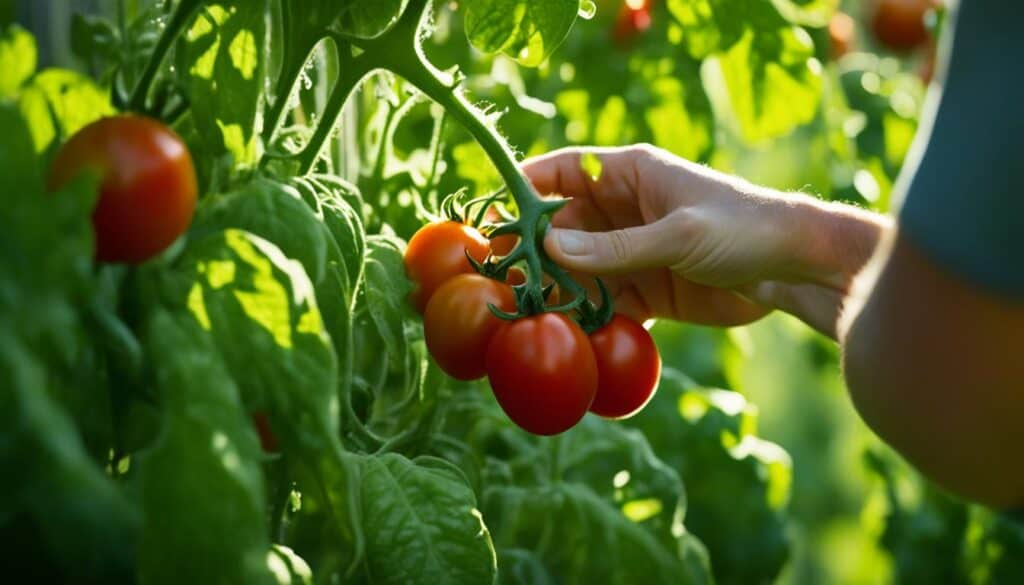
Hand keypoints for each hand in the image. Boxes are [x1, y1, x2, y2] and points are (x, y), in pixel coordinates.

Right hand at [523, 145, 889, 334]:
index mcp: (631, 175)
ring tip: (525, 311)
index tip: (492, 212)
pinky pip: (605, 301)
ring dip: (557, 288)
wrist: (795, 270)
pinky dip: (587, 317)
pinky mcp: (648, 290)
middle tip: (501, 277)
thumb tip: (549, 247)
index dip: (527, 186)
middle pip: (564, 225)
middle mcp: (625, 210)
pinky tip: (567, 334)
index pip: (565, 171)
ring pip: (580, 268)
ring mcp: (634, 252)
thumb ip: (615, 247)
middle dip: (534, 249)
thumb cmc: (742, 229)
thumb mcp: (678, 235)